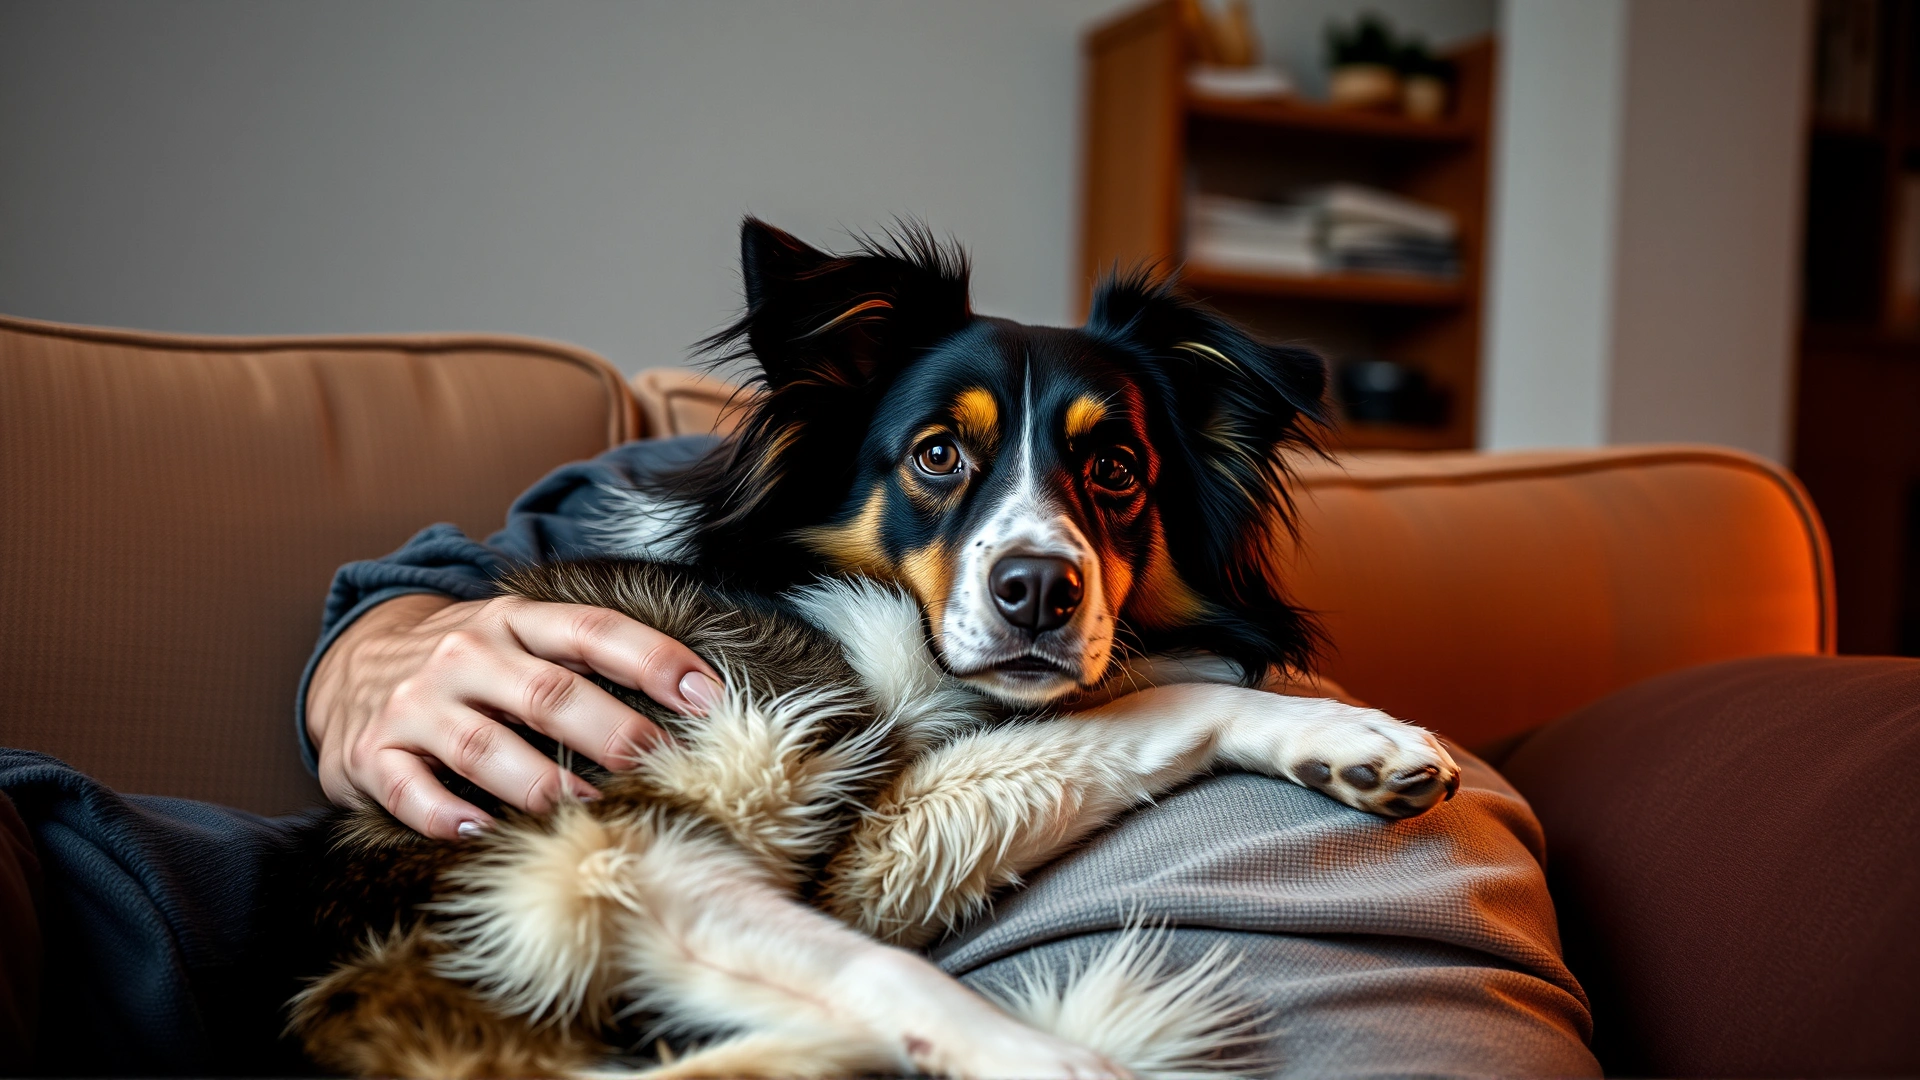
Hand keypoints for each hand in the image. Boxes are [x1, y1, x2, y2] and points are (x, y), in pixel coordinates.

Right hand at [305, 592, 721, 838]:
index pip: (593, 631)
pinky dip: (446, 815)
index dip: (654, 660)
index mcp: (514, 622)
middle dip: (610, 731)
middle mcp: (465, 656)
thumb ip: (586, 661)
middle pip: (548, 694)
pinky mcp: (373, 752)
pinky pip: (410, 790)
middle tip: (658, 764)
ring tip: (590, 811)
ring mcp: (416, 704)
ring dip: (541, 783)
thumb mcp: (519, 639)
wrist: (349, 664)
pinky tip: (482, 832)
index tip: (707, 697)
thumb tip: (690, 700)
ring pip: (483, 747)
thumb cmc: (468, 665)